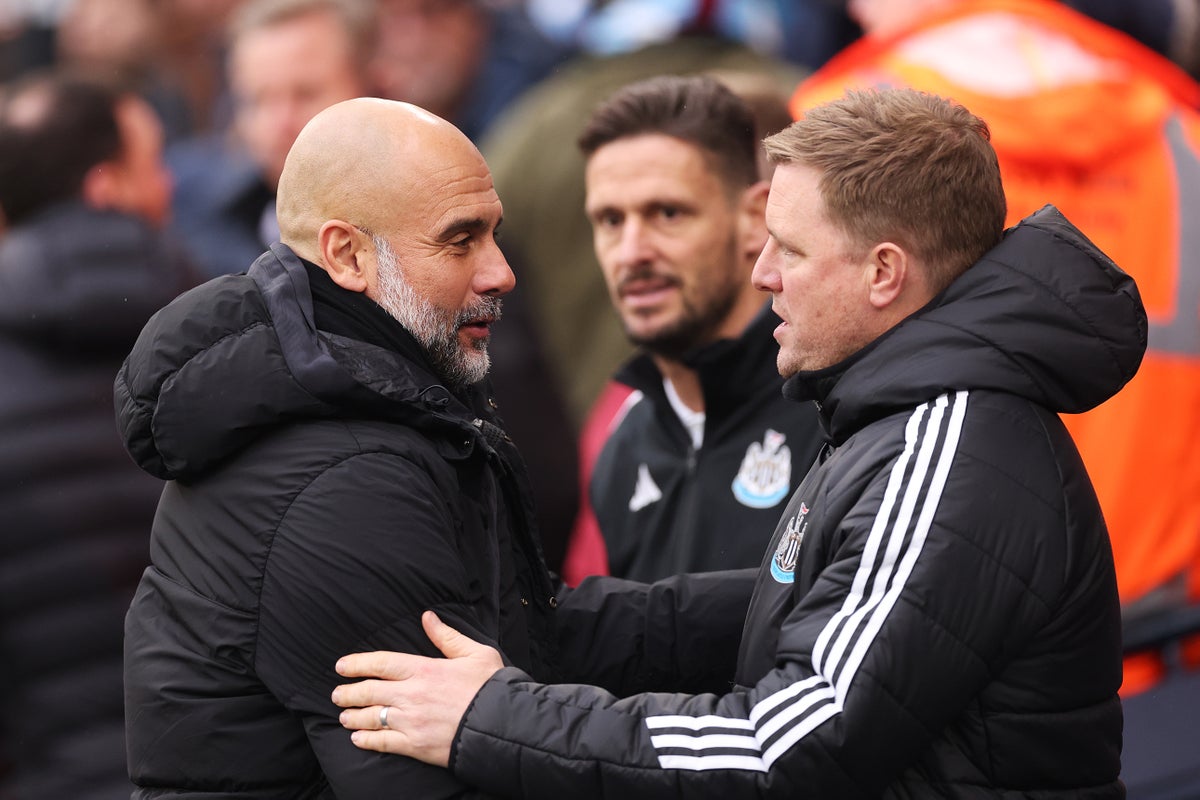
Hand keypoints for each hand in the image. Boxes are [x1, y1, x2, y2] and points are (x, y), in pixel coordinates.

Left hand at [331, 610, 503, 766]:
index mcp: (423, 669)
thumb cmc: (490, 687)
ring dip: (352, 717)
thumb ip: (446, 636)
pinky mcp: (414, 745)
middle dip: (348, 693)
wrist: (502, 725)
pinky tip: (358, 739)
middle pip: (369, 691)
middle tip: (336, 694)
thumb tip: (427, 617)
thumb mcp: (474, 652)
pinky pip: (382, 742)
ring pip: (370, 717)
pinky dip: (366, 741)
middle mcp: (411, 694)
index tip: (341, 666)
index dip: (357, 664)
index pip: (380, 663)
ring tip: (343, 717)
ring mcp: (410, 721)